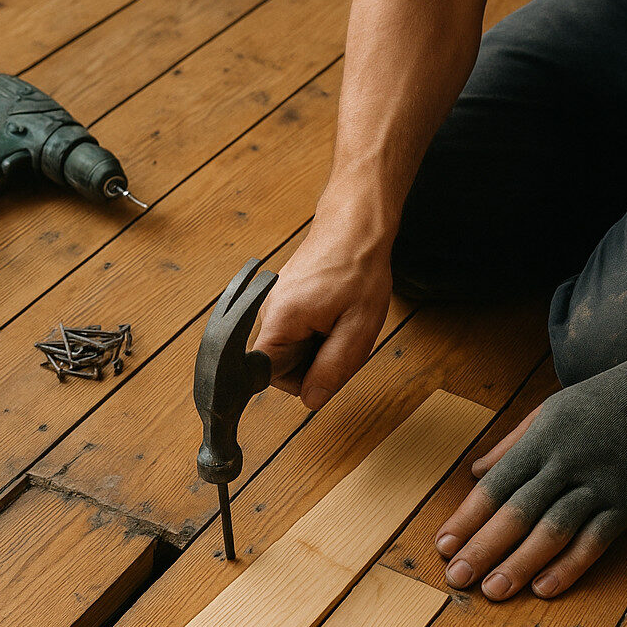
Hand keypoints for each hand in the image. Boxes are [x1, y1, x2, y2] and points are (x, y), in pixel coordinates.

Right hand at [253, 218, 392, 409]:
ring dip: (321, 344)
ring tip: (344, 320)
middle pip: (283, 363)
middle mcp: (268, 311)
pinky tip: (337, 311)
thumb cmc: (358, 270)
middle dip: (317, 362)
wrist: (356, 226)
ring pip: (294, 347)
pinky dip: (320, 328)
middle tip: (345, 338)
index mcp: (280, 320)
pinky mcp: (285, 297)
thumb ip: (332, 368)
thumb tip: (311, 400)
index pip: (271, 376)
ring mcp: (275, 303)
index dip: (302, 380)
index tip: (327, 364)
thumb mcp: (357, 328)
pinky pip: (298, 329)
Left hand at [435, 335, 626, 599]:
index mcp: (543, 439)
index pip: (496, 485)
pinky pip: (595, 541)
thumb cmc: (604, 398)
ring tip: (493, 590)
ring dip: (520, 564)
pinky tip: (544, 588)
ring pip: (553, 531)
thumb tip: (473, 472)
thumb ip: (510, 443)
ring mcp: (599, 484)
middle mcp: (567, 463)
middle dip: (484, 547)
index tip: (444, 544)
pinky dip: (569, 566)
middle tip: (457, 577)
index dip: (468, 517)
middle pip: (518, 512)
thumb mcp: (549, 409)